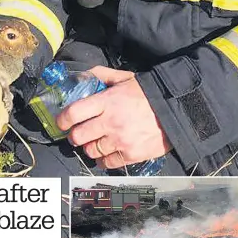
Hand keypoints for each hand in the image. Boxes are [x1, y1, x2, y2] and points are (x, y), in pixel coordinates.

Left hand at [56, 66, 171, 168]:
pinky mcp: (131, 155)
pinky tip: (105, 152)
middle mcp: (111, 122)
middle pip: (78, 136)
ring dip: (89, 147)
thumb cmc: (149, 92)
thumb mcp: (125, 77)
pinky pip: (107, 163)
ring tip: (95, 141)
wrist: (176, 109)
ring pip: (91, 151)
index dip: (63, 120)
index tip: (62, 122)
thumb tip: (85, 75)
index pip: (74, 113)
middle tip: (78, 133)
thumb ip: (103, 75)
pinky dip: (103, 159)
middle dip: (74, 135)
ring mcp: (121, 141)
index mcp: (107, 101)